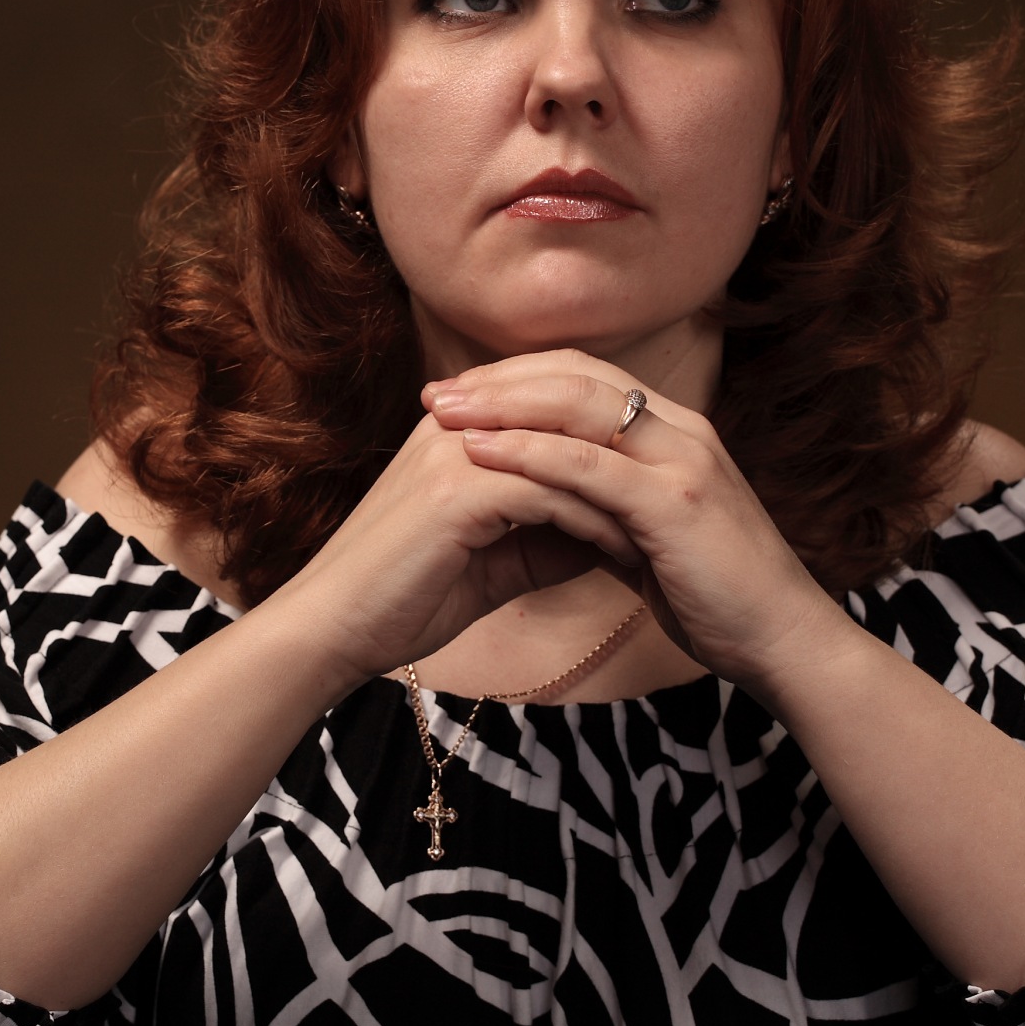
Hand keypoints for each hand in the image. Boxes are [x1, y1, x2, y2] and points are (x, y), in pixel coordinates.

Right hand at [261, 409, 644, 689]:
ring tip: (668, 520)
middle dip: (628, 443)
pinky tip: (629, 548)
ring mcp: (455, 453)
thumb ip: (549, 531)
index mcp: (461, 426)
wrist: (336, 629)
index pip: (552, 396)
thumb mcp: (495, 557)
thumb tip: (615, 526)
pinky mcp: (457, 493)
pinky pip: (549, 490)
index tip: (664, 472)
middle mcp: (457, 424)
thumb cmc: (408, 597)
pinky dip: (593, 518)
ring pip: (564, 445)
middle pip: (565, 403)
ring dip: (621, 482)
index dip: (611, 429)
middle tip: (688, 481)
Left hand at [422, 350, 850, 694]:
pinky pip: (588, 465)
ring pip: (578, 407)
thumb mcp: (650, 537)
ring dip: (502, 406)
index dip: (519, 378)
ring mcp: (682, 461)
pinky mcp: (674, 503)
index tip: (459, 392)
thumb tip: (546, 500)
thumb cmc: (715, 597)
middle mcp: (682, 431)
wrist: (783, 642)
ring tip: (442, 413)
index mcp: (676, 433)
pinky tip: (480, 452)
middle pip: (576, 377)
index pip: (586, 378)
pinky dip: (528, 452)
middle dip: (499, 381)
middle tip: (434, 392)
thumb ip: (605, 508)